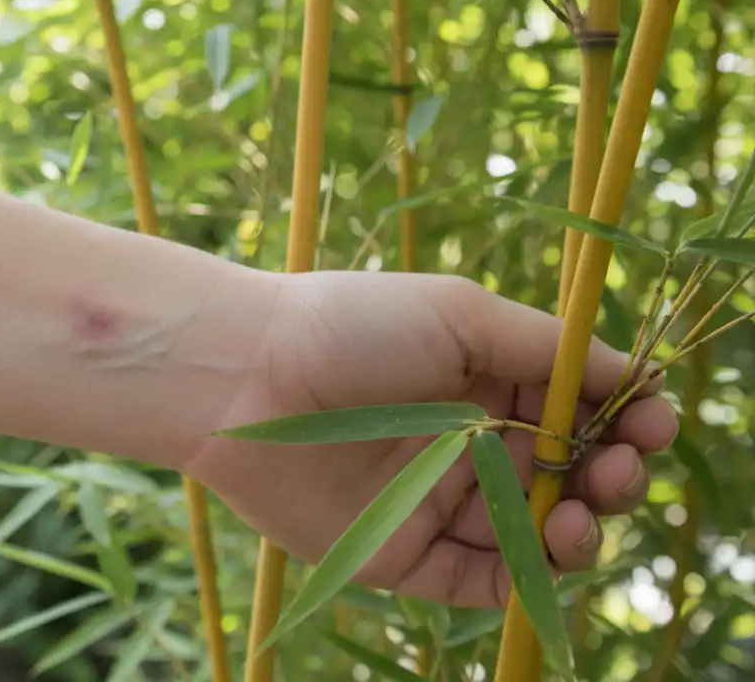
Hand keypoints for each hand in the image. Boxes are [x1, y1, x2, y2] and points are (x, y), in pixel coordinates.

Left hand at [185, 271, 677, 608]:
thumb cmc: (349, 326)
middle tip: (619, 466)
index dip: (626, 418)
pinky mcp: (404, 556)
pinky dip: (527, 578)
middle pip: (568, 478)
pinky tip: (548, 547)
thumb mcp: (459, 314)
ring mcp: (438, 502)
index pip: (578, 410)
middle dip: (613, 475)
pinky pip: (482, 582)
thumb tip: (634, 373)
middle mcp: (469, 444)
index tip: (653, 421)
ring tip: (581, 510)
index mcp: (486, 380)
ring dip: (580, 528)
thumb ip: (546, 348)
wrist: (243, 378)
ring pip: (535, 536)